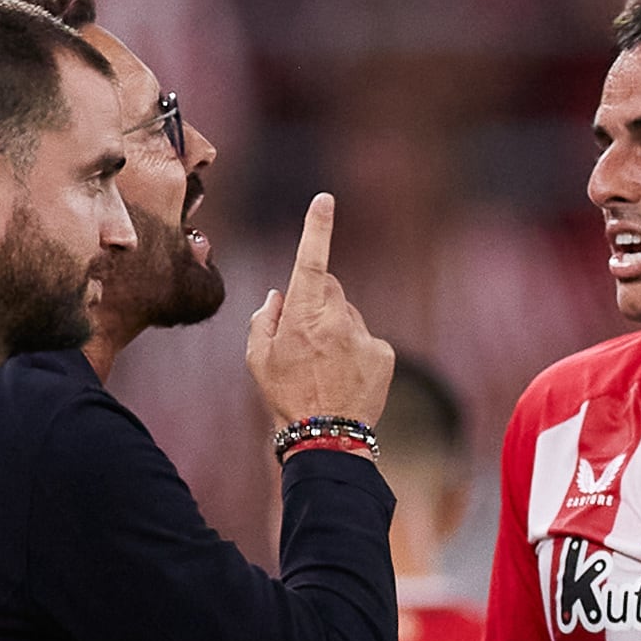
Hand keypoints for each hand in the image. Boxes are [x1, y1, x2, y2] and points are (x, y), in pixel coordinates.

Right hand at [247, 193, 396, 432]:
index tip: (325, 200)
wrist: (325, 439)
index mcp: (303, 315)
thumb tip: (280, 295)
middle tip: (303, 336)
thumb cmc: (284, 397)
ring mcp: (364, 335)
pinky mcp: (384, 353)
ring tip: (325, 366)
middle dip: (316, 300)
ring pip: (348, 314)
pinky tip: (345, 376)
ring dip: (336, 328)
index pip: (311, 260)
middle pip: (329, 287)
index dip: (318, 227)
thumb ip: (264, 318)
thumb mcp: (257, 358)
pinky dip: (356, 349)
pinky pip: (366, 338)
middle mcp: (337, 320)